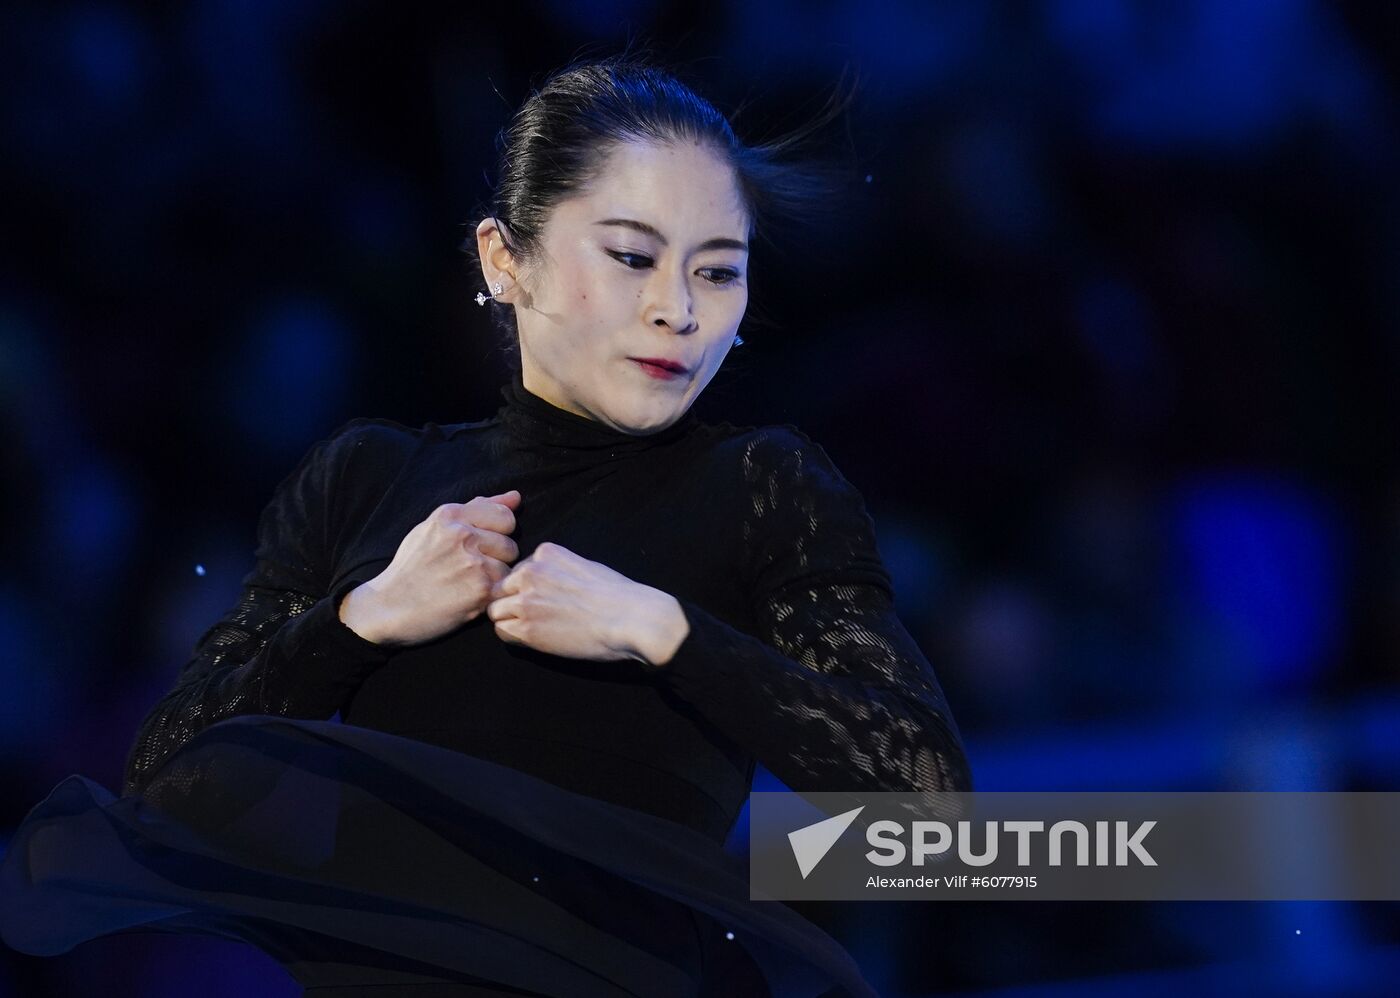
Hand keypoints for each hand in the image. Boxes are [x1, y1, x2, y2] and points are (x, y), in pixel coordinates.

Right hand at [339, 490, 521, 645]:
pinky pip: (503, 587)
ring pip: (509, 566)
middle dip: (496, 557)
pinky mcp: (480, 589)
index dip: (497, 533)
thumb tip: (516, 497)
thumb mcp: (434, 528)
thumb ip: (477, 509)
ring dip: (494, 577)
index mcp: (450, 515)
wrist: (389, 607)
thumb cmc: (413, 567)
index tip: (480, 546)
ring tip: (468, 583)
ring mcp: (473, 562)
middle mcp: (462, 534)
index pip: (505, 515)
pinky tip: (469, 597)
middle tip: (470, 569)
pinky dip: (491, 595)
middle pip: (510, 543)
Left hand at [485, 541, 689, 664]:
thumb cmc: (617, 595)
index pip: (517, 569)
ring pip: (495, 610)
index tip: (543, 599)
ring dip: (510, 619)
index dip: (526, 587)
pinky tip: (535, 639)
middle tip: (534, 616)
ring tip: (534, 628)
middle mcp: (530, 572)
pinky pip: (502, 631)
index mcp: (546, 553)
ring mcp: (525, 600)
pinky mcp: (526, 628)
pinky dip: (513, 636)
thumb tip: (546, 584)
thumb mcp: (585, 565)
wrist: (631, 618)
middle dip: (512, 601)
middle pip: (500, 588)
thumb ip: (558, 570)